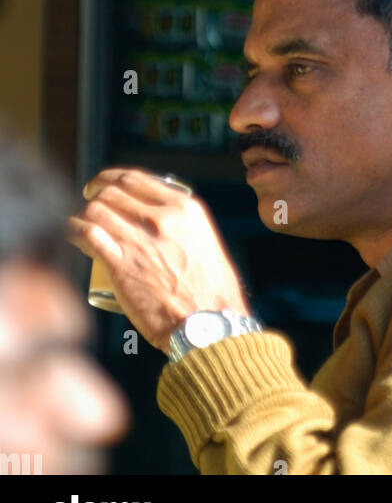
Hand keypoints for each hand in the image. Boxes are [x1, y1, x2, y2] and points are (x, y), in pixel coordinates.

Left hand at [68, 170, 250, 353]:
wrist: (207, 324)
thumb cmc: (210, 291)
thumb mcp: (204, 241)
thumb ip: (183, 226)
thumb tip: (162, 223)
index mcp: (184, 208)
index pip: (136, 179)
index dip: (110, 178)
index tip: (102, 185)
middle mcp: (161, 218)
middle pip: (112, 193)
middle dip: (95, 195)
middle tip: (88, 203)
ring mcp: (140, 240)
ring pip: (96, 211)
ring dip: (83, 215)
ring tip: (81, 224)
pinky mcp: (121, 265)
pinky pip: (87, 235)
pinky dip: (73, 230)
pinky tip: (70, 233)